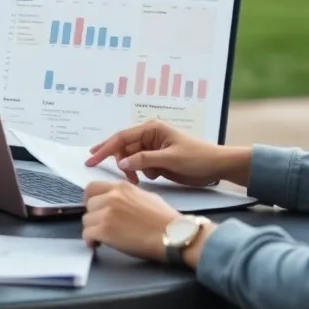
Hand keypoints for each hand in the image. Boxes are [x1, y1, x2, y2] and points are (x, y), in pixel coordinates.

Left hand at [82, 181, 181, 262]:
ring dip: (93, 229)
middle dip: (94, 216)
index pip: (92, 188)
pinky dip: (91, 241)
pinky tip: (98, 244)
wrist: (174, 235)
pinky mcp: (105, 231)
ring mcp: (107, 213)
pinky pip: (87, 235)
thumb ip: (127, 196)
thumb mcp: (146, 197)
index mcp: (122, 187)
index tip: (93, 208)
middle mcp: (112, 197)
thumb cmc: (166, 220)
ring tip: (103, 237)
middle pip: (89, 206)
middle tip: (102, 226)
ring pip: (86, 220)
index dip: (90, 200)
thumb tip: (117, 201)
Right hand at [87, 119, 249, 186]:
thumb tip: (121, 162)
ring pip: (130, 158)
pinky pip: (139, 165)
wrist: (217, 167)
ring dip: (132, 169)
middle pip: (123, 148)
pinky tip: (151, 177)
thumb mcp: (170, 159)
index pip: (122, 137)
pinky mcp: (157, 160)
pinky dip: (140, 172)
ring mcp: (152, 148)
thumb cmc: (197, 158)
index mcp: (152, 129)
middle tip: (118, 174)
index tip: (91, 159)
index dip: (104, 148)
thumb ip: (144, 160)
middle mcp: (149, 136)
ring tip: (139, 179)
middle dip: (120, 161)